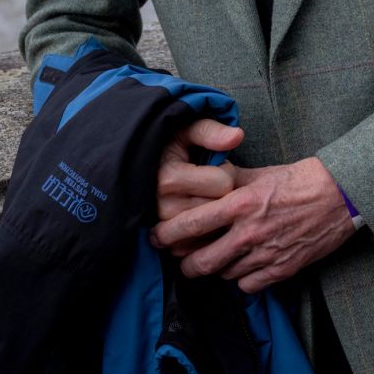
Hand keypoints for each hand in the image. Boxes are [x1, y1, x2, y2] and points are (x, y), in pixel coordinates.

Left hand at [149, 156, 354, 293]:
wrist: (342, 195)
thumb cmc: (301, 179)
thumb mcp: (260, 173)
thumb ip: (230, 179)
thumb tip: (205, 178)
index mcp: (240, 204)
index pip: (191, 224)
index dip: (167, 234)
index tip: (156, 236)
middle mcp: (249, 232)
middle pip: (201, 262)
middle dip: (185, 263)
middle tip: (181, 258)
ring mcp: (266, 254)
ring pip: (223, 275)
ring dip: (216, 268)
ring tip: (216, 257)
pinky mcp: (282, 270)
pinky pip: (247, 286)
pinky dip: (241, 279)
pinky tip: (243, 266)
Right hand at [154, 118, 244, 256]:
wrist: (136, 166)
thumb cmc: (167, 145)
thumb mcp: (186, 129)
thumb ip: (211, 131)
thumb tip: (237, 136)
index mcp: (168, 178)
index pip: (223, 183)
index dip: (227, 171)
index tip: (216, 165)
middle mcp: (162, 206)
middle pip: (219, 208)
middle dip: (222, 194)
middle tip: (211, 181)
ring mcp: (163, 227)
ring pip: (212, 228)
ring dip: (214, 213)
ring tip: (203, 195)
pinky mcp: (166, 241)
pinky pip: (200, 244)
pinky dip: (206, 232)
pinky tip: (201, 215)